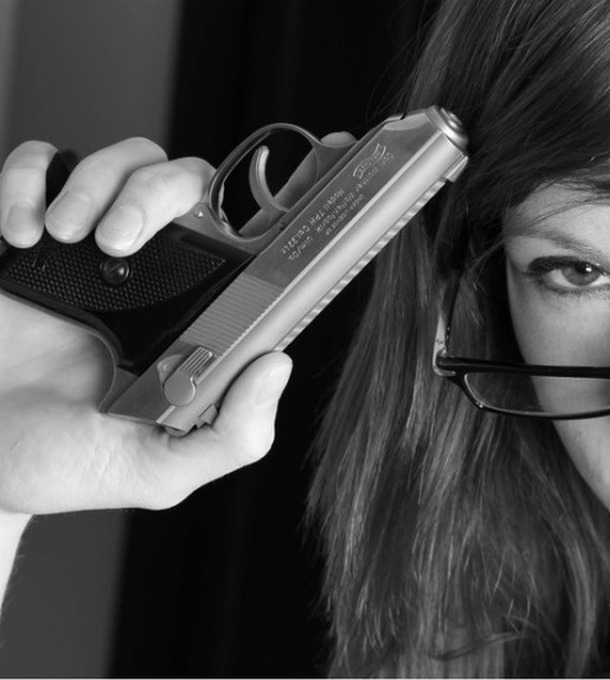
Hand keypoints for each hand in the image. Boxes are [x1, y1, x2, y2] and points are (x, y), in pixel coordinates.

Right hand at [0, 138, 292, 516]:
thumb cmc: (74, 462)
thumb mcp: (162, 469)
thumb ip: (230, 435)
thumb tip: (278, 363)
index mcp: (205, 313)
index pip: (266, 242)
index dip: (305, 192)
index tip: (338, 150)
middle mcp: (164, 269)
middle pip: (194, 180)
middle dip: (158, 192)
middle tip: (117, 244)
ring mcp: (99, 245)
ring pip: (129, 158)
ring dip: (98, 182)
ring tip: (65, 239)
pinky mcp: (33, 232)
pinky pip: (41, 164)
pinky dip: (31, 179)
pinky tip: (23, 234)